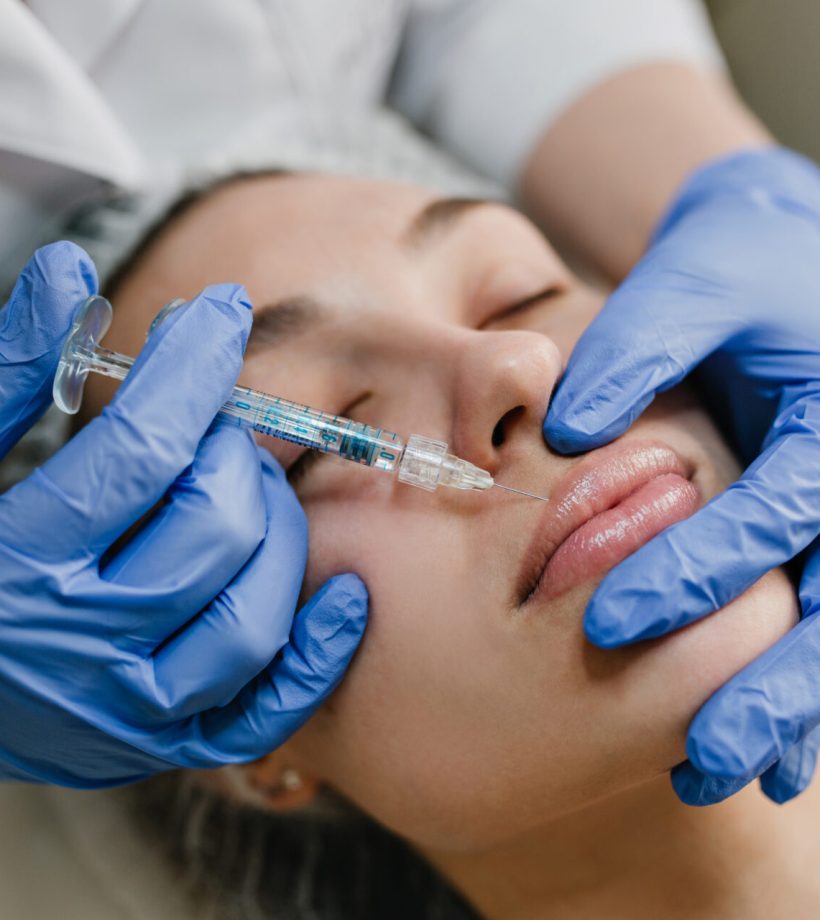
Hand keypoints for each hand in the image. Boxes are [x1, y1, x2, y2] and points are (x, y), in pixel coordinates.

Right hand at [0, 242, 366, 786]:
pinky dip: (317, 654)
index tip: (221, 313)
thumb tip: (70, 273)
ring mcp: (128, 711)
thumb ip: (13, 370)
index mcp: (17, 566)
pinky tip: (346, 595)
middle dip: (233, 456)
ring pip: (252, 616)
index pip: (142, 450)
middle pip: (214, 529)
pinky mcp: (163, 746)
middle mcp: (78, 647)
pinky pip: (267, 711)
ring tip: (246, 496)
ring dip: (275, 534)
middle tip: (215, 432)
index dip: (192, 369)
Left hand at [544, 147, 819, 804]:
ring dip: (798, 715)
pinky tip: (775, 760)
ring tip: (730, 778)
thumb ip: (637, 347)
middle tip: (700, 761)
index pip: (775, 510)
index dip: (693, 572)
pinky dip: (814, 695)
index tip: (606, 625)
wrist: (798, 249)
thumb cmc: (745, 264)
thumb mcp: (694, 282)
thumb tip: (565, 431)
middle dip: (771, 688)